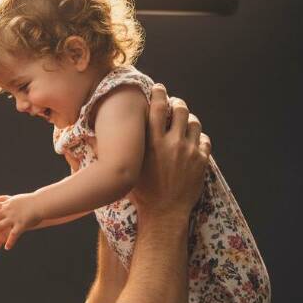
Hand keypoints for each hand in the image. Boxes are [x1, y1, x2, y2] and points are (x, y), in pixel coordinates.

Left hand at [0, 193, 42, 252]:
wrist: (42, 202)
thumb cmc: (30, 201)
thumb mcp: (15, 199)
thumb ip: (4, 199)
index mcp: (6, 205)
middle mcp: (8, 211)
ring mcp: (14, 217)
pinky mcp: (22, 223)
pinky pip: (15, 234)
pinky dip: (11, 241)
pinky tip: (7, 248)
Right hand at [129, 83, 210, 220]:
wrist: (164, 213)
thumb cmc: (142, 193)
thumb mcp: (129, 167)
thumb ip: (122, 149)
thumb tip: (98, 137)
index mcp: (152, 143)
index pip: (158, 107)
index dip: (159, 93)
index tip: (159, 89)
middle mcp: (172, 143)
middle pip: (180, 109)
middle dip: (177, 103)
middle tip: (174, 105)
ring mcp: (189, 152)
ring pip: (194, 123)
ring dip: (189, 120)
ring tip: (184, 123)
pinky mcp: (201, 162)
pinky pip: (205, 141)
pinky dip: (199, 138)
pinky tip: (193, 142)